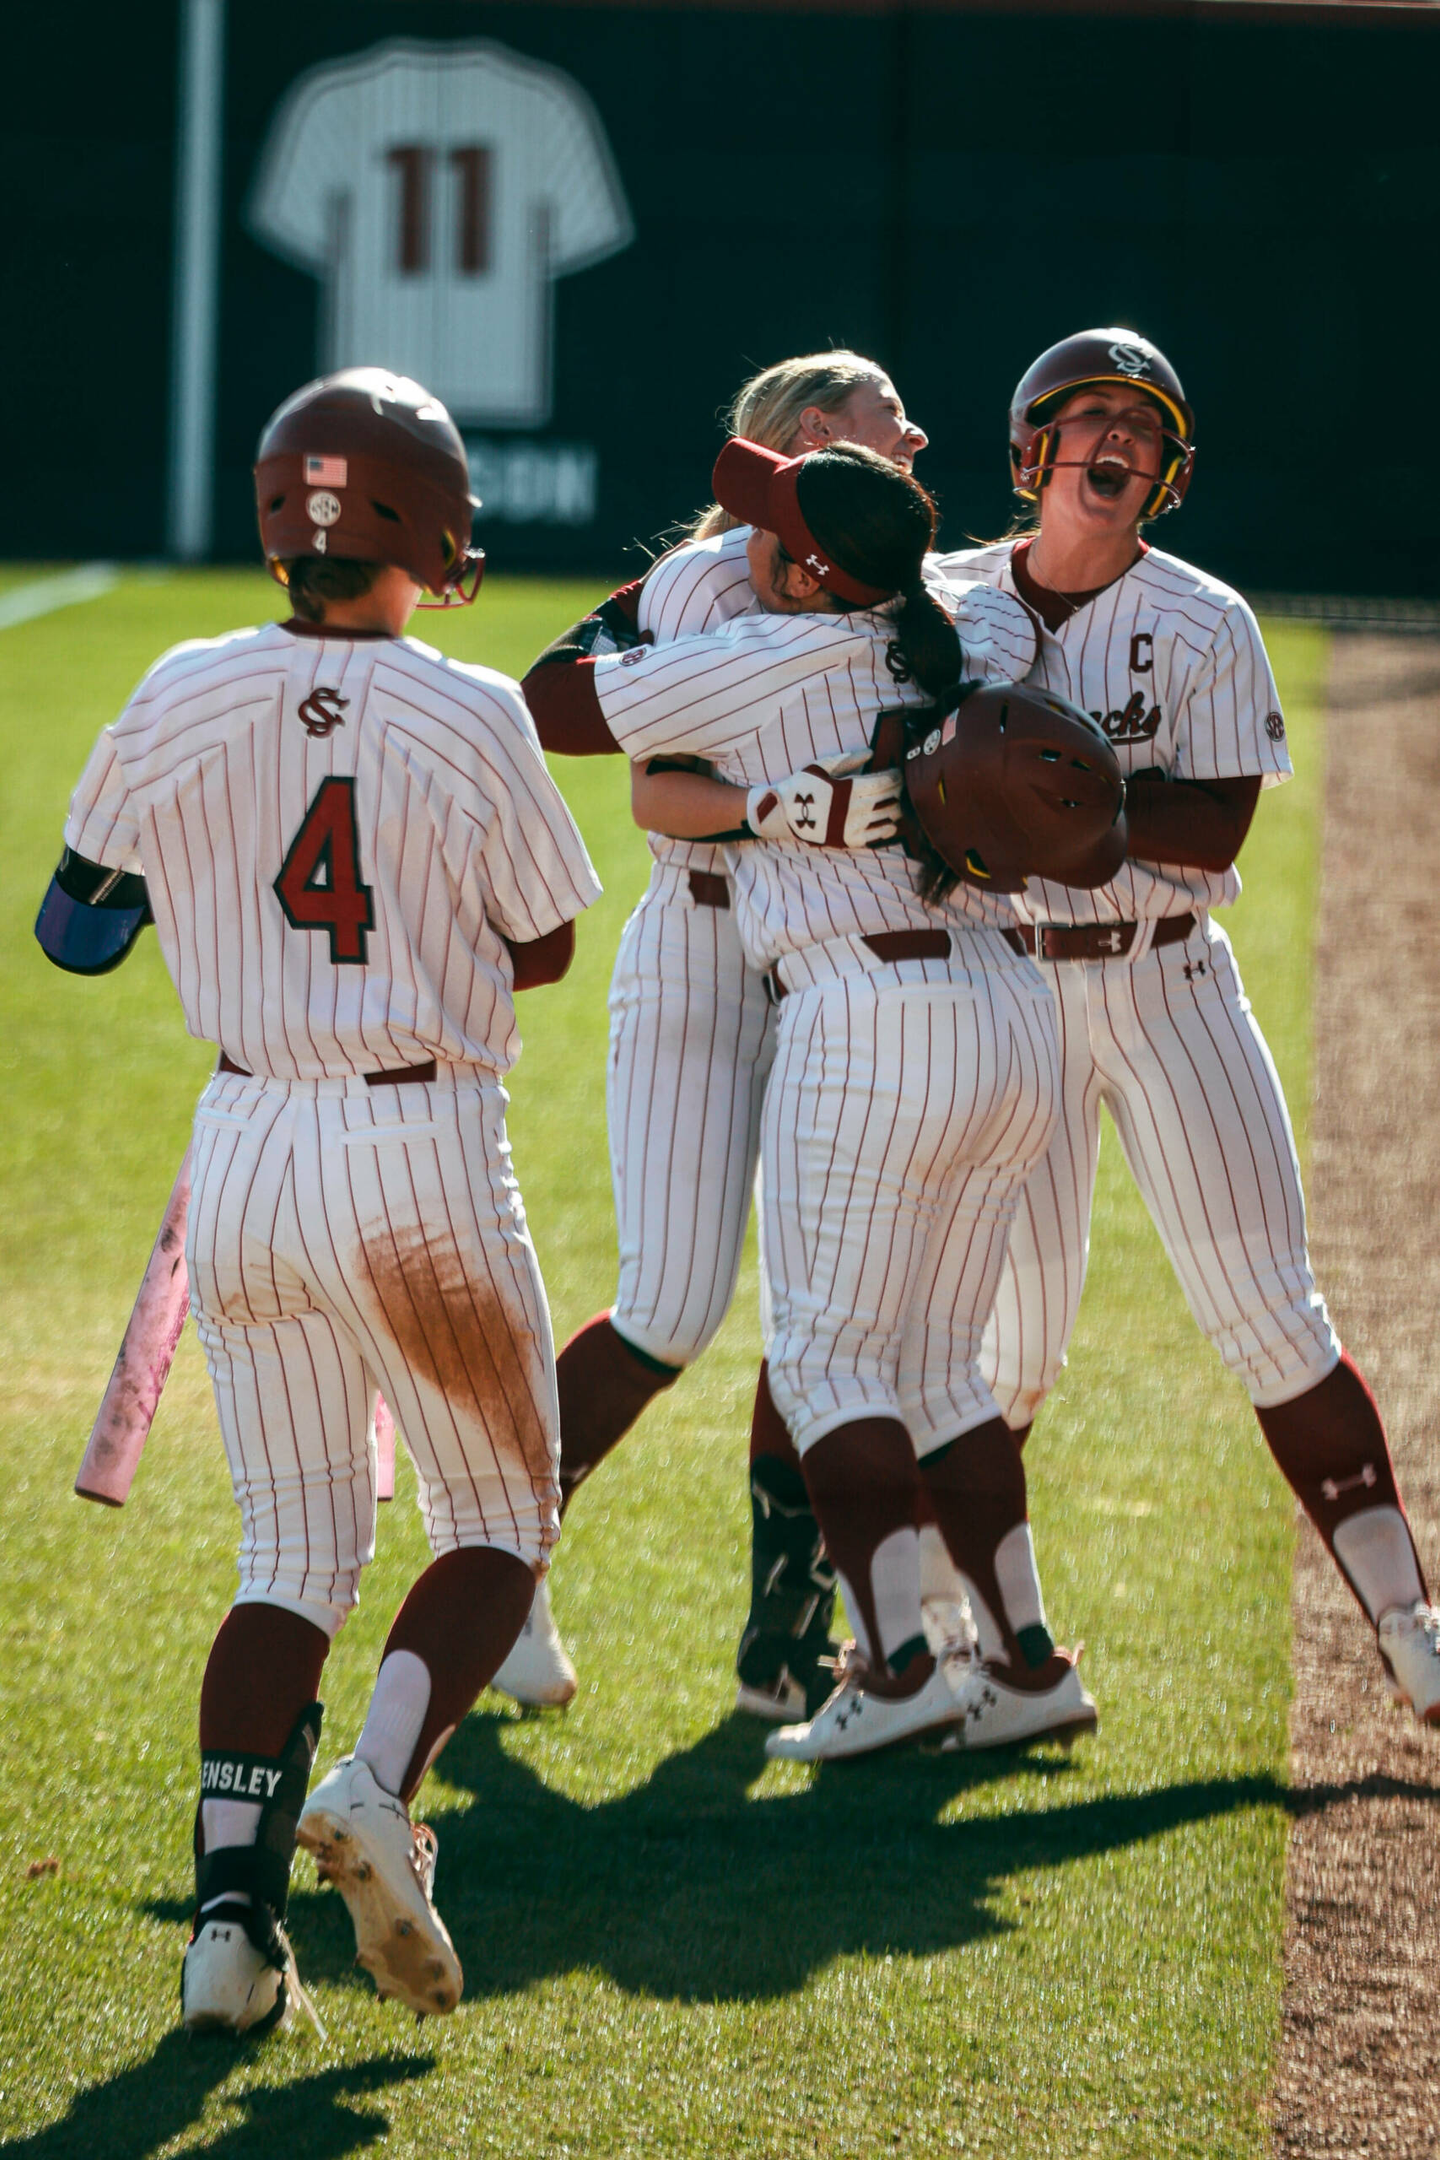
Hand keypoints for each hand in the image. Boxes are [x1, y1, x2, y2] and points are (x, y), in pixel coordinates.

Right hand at [746, 756, 902, 848]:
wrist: (783, 814)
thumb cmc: (802, 786)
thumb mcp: (822, 766)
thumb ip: (848, 759)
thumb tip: (871, 752)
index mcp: (848, 787)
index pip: (883, 782)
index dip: (895, 776)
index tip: (899, 772)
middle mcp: (854, 808)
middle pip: (888, 798)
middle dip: (898, 791)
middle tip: (902, 786)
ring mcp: (852, 826)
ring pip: (885, 818)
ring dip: (895, 809)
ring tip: (898, 804)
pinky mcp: (848, 840)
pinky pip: (874, 837)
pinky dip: (885, 830)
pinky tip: (890, 824)